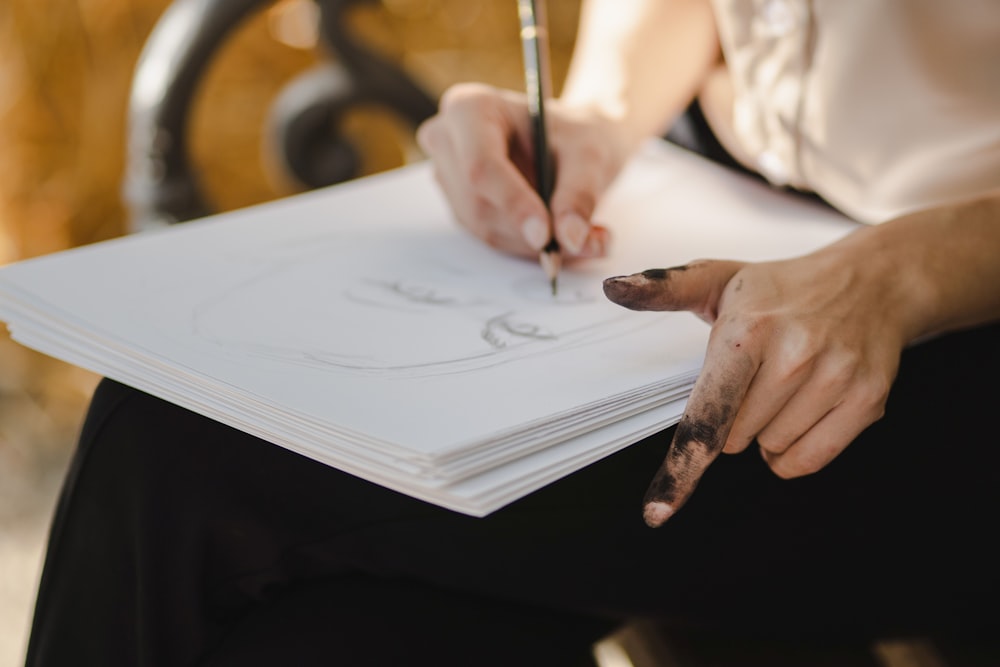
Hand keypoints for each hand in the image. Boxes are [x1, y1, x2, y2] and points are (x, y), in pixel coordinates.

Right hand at [417, 82, 632, 259]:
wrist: (571, 143)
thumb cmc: (575, 133)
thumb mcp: (589, 153)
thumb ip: (580, 194)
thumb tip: (570, 238)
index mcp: (470, 109)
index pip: (481, 165)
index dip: (512, 203)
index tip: (544, 234)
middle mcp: (448, 141)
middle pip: (479, 203)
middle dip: (528, 230)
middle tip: (581, 242)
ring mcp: (450, 178)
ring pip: (485, 228)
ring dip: (534, 243)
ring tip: (587, 238)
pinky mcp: (461, 208)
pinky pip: (492, 238)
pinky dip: (531, 246)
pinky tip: (563, 237)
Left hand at [603, 240, 915, 526]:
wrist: (870, 282)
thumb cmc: (780, 288)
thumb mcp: (718, 278)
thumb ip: (662, 289)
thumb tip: (613, 288)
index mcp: (749, 331)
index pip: (708, 414)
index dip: (682, 468)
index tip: (658, 512)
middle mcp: (795, 356)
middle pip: (734, 439)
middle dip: (732, 418)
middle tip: (754, 374)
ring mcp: (836, 379)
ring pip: (771, 451)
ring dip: (766, 431)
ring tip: (784, 383)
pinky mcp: (867, 400)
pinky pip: (809, 461)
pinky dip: (793, 451)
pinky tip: (800, 410)